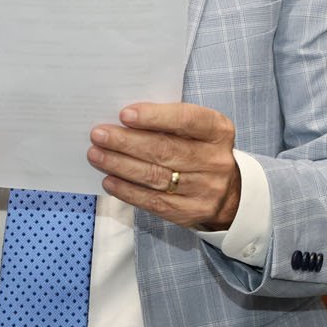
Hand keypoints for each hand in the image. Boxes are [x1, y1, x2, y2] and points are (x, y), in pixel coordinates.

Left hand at [88, 103, 241, 230]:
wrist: (230, 193)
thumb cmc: (201, 150)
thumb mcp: (198, 130)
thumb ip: (170, 121)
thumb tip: (124, 119)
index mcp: (218, 131)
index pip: (186, 120)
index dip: (154, 117)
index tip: (124, 114)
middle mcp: (215, 160)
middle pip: (165, 150)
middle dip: (126, 142)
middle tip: (98, 135)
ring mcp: (204, 189)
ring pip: (155, 176)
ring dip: (120, 165)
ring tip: (96, 155)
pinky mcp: (190, 212)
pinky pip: (153, 201)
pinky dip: (127, 190)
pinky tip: (109, 180)